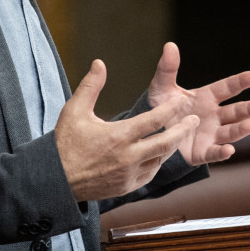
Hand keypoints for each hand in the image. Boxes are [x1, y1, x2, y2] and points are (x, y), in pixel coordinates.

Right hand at [56, 58, 199, 201]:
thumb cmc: (65, 143)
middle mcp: (128, 157)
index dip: (171, 108)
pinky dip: (157, 162)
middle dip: (183, 130)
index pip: (154, 120)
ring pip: (160, 159)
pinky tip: (159, 153)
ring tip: (179, 134)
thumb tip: (99, 63)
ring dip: (171, 147)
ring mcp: (129, 174)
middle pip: (166, 143)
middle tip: (194, 121)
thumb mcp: (74, 111)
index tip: (183, 100)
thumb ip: (91, 86)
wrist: (55, 180)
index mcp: (118, 136)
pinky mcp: (127, 187)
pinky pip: (150, 173)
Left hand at [147, 42, 249, 165]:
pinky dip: (222, 153)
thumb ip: (167, 69)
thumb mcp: (162, 87)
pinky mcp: (202, 153)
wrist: (151, 133)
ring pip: (230, 132)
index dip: (241, 82)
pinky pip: (214, 153)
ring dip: (242, 129)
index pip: (228, 88)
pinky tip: (229, 150)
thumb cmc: (161, 106)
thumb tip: (169, 46)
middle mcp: (214, 116)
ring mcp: (210, 135)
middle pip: (236, 112)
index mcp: (207, 97)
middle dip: (249, 109)